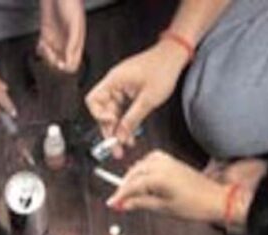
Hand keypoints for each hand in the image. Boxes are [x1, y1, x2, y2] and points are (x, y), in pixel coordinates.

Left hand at [37, 0, 85, 72]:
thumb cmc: (70, 3)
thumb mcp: (74, 22)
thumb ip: (73, 41)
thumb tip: (69, 59)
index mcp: (76, 43)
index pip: (73, 65)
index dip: (66, 68)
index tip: (59, 63)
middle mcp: (66, 44)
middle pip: (60, 65)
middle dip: (53, 62)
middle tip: (49, 51)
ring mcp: (55, 40)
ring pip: (50, 59)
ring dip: (45, 56)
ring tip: (44, 45)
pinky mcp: (46, 35)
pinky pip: (42, 51)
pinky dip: (40, 50)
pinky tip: (41, 42)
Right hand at [85, 40, 188, 157]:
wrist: (174, 55)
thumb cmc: (163, 68)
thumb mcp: (148, 99)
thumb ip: (132, 119)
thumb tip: (121, 134)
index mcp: (114, 80)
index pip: (93, 100)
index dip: (99, 115)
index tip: (112, 125)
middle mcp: (114, 84)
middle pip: (103, 111)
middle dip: (109, 130)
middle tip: (115, 146)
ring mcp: (121, 87)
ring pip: (113, 113)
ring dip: (118, 129)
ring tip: (124, 144)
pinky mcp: (128, 91)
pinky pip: (122, 109)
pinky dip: (126, 121)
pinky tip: (130, 133)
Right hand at [106, 150, 226, 221]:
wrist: (216, 199)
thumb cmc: (195, 205)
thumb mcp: (163, 208)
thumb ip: (140, 203)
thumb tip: (124, 204)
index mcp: (159, 177)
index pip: (131, 185)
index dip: (119, 195)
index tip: (112, 203)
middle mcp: (162, 165)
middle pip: (133, 174)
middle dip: (124, 187)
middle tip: (119, 201)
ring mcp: (167, 161)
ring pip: (140, 165)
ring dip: (132, 177)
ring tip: (130, 192)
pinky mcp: (172, 161)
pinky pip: (150, 160)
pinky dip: (142, 168)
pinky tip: (142, 177)